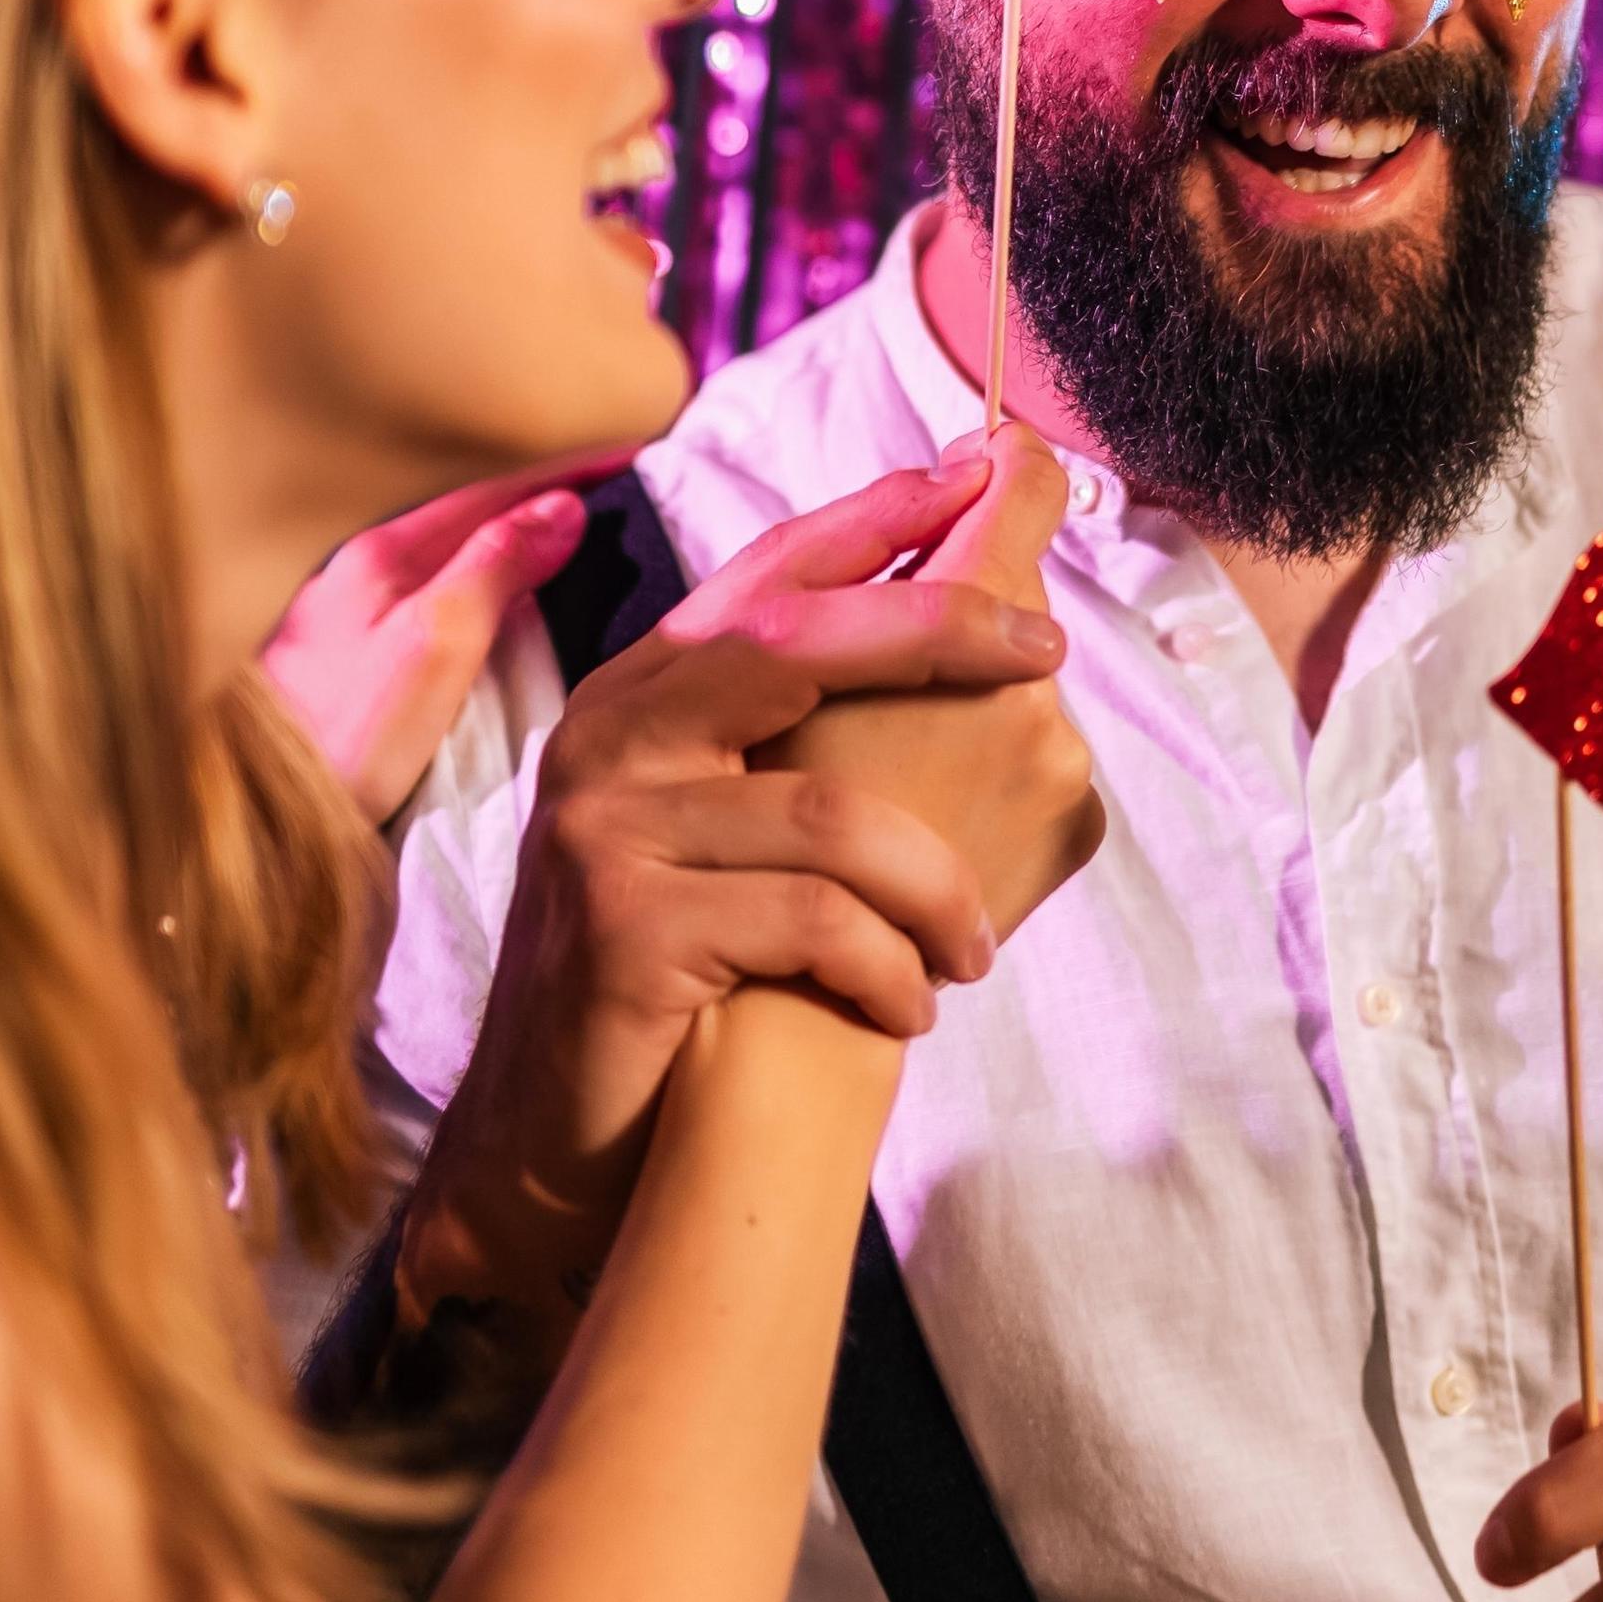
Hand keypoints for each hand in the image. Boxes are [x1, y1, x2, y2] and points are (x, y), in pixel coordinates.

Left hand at [263, 463, 599, 820]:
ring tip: (573, 546)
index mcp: (381, 555)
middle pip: (469, 522)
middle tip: (615, 495)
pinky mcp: (348, 671)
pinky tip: (501, 615)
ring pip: (448, 564)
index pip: (494, 492)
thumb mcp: (436, 640)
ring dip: (512, 547)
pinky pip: (434, 606)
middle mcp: (359, 577)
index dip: (566, 473)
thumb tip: (563, 509)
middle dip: (542, 503)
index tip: (631, 454)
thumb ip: (496, 567)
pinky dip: (484, 594)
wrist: (260, 818)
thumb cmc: (346, 736)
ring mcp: (349, 623)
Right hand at [404, 445, 1065, 1313]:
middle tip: (1046, 649)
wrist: (555, 1136)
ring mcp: (607, 830)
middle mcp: (610, 737)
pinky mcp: (624, 931)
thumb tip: (976, 640)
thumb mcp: (726, 826)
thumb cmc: (683, 975)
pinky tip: (909, 1007)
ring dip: (935, 889)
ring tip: (975, 951)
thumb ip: (801, 736)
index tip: (979, 465)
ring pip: (831, 814)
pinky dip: (886, 966)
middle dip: (937, 627)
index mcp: (642, 695)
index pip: (769, 574)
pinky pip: (810, 923)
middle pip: (793, 642)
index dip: (876, 515)